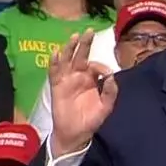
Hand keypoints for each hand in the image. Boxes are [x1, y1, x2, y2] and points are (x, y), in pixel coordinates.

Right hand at [49, 30, 117, 156]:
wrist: (75, 134)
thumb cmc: (91, 119)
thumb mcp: (105, 107)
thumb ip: (110, 92)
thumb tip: (111, 76)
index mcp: (92, 79)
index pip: (96, 66)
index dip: (100, 66)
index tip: (105, 73)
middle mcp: (79, 75)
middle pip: (81, 55)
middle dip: (85, 43)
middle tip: (89, 31)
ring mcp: (67, 79)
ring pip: (67, 60)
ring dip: (70, 48)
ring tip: (74, 37)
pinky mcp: (56, 86)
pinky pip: (54, 72)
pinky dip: (54, 62)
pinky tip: (56, 53)